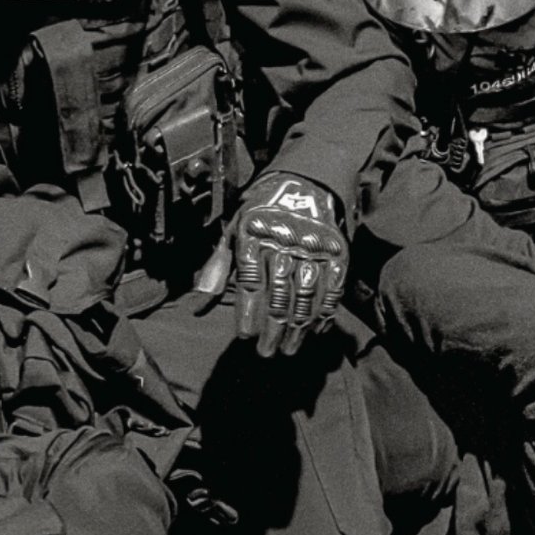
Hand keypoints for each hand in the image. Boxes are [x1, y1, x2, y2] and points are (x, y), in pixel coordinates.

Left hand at [206, 171, 347, 355]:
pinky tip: (316, 330)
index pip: (250, 281)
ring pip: (305, 295)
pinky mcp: (337, 251)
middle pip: (279, 293)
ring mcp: (313, 246)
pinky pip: (333, 288)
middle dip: (272, 328)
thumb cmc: (260, 214)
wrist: (304, 182)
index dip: (247, 312)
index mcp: (254, 233)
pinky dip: (326, 312)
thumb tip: (198, 306)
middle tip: (266, 352)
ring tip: (288, 348)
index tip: (244, 337)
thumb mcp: (234, 231)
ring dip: (297, 327)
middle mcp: (285, 239)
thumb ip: (218, 268)